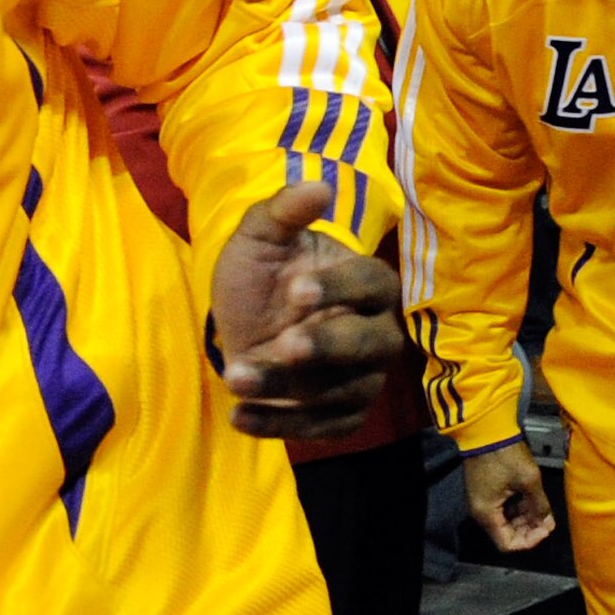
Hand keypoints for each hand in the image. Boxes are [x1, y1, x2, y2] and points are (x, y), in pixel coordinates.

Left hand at [211, 180, 404, 438]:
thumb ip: (284, 211)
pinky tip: (240, 416)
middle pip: (369, 344)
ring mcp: (364, 379)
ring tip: (237, 376)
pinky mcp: (343, 415)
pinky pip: (324, 429)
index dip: (339, 288)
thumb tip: (318, 186)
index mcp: (369, 282)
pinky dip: (280, 426)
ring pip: (340, 391)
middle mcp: (378, 333)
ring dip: (286, 388)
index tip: (296, 290)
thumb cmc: (264, 274)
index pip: (369, 283)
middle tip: (286, 344)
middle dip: (327, 346)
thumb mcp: (260, 237)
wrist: (242, 321)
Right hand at [462, 440, 554, 548]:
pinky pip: (503, 507)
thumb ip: (540, 505)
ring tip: (543, 508)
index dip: (529, 540)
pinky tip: (532, 497)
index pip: (508, 544)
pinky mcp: (485, 489)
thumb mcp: (529, 480)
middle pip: (507, 533)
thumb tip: (547, 521)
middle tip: (548, 518)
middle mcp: (481, 511)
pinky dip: (518, 506)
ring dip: (525, 517)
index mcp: (486, 513)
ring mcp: (482, 500)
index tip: (544, 528)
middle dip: (529, 528)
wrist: (487, 428)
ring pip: (506, 520)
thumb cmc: (504, 452)